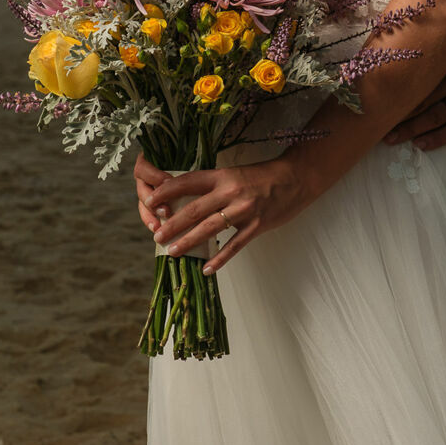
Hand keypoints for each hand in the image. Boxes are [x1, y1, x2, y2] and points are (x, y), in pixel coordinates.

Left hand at [133, 151, 309, 273]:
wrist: (295, 178)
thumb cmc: (262, 177)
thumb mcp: (234, 175)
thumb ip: (213, 186)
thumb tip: (185, 200)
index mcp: (222, 176)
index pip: (188, 182)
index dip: (167, 191)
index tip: (150, 202)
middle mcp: (230, 191)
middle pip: (194, 209)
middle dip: (172, 224)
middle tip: (156, 236)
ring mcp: (244, 209)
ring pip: (210, 228)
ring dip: (189, 242)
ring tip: (172, 252)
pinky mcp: (257, 225)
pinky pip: (235, 245)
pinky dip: (220, 258)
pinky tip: (207, 269)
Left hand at [383, 23, 445, 152]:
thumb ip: (445, 30)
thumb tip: (418, 22)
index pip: (416, 76)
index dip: (396, 88)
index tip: (376, 96)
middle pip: (421, 100)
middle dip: (397, 113)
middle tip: (375, 123)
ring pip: (435, 117)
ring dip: (412, 129)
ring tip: (391, 139)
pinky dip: (439, 138)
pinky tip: (422, 144)